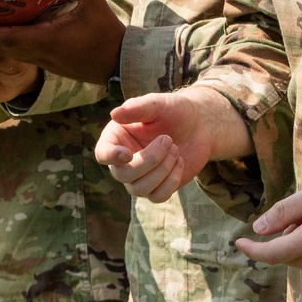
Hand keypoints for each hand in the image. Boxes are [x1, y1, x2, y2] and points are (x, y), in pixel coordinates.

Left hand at [0, 0, 122, 85]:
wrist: (117, 64)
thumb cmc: (106, 35)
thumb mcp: (96, 6)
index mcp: (47, 40)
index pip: (11, 38)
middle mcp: (41, 53)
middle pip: (5, 49)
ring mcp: (45, 61)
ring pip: (13, 55)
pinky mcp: (50, 64)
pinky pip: (23, 57)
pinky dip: (9, 50)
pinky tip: (5, 41)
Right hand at [95, 87, 236, 202]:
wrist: (199, 125)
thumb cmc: (174, 110)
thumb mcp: (157, 104)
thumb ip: (137, 108)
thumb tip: (114, 114)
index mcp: (117, 138)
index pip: (102, 154)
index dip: (111, 157)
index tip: (127, 154)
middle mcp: (123, 161)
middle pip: (123, 175)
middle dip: (149, 161)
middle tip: (168, 139)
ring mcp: (140, 177)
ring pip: (140, 189)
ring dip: (162, 170)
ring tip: (175, 148)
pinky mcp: (157, 188)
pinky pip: (158, 196)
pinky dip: (171, 181)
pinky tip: (180, 161)